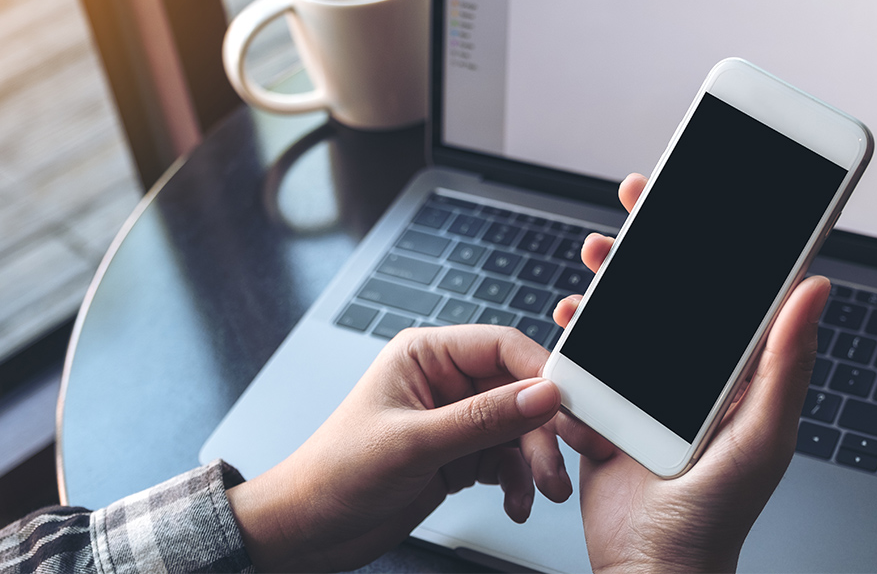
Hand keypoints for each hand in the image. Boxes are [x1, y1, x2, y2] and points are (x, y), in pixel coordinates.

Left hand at [225, 324, 606, 571]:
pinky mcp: (459, 455)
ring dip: (535, 461)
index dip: (541, 372)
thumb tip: (542, 395)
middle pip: (519, 391)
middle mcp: (444, 382)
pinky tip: (516, 503)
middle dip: (541, 429)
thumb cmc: (335, 474)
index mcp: (426, 355)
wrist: (307, 529)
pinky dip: (517, 482)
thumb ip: (483, 419)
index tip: (569, 403)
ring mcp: (454, 420)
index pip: (502, 346)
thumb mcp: (414, 445)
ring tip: (542, 491)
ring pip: (518, 429)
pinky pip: (506, 460)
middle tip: (559, 463)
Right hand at [552, 173, 829, 572]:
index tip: (700, 194)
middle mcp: (692, 374)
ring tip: (598, 257)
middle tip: (636, 201)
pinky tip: (569, 320)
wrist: (652, 570)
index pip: (731, 289)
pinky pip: (588, 357)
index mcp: (738, 373)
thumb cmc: (716, 517)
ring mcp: (647, 390)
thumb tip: (815, 288)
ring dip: (610, 279)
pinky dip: (575, 333)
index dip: (716, 237)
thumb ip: (786, 361)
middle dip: (651, 241)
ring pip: (626, 315)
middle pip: (672, 290)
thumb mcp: (762, 434)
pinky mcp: (606, 408)